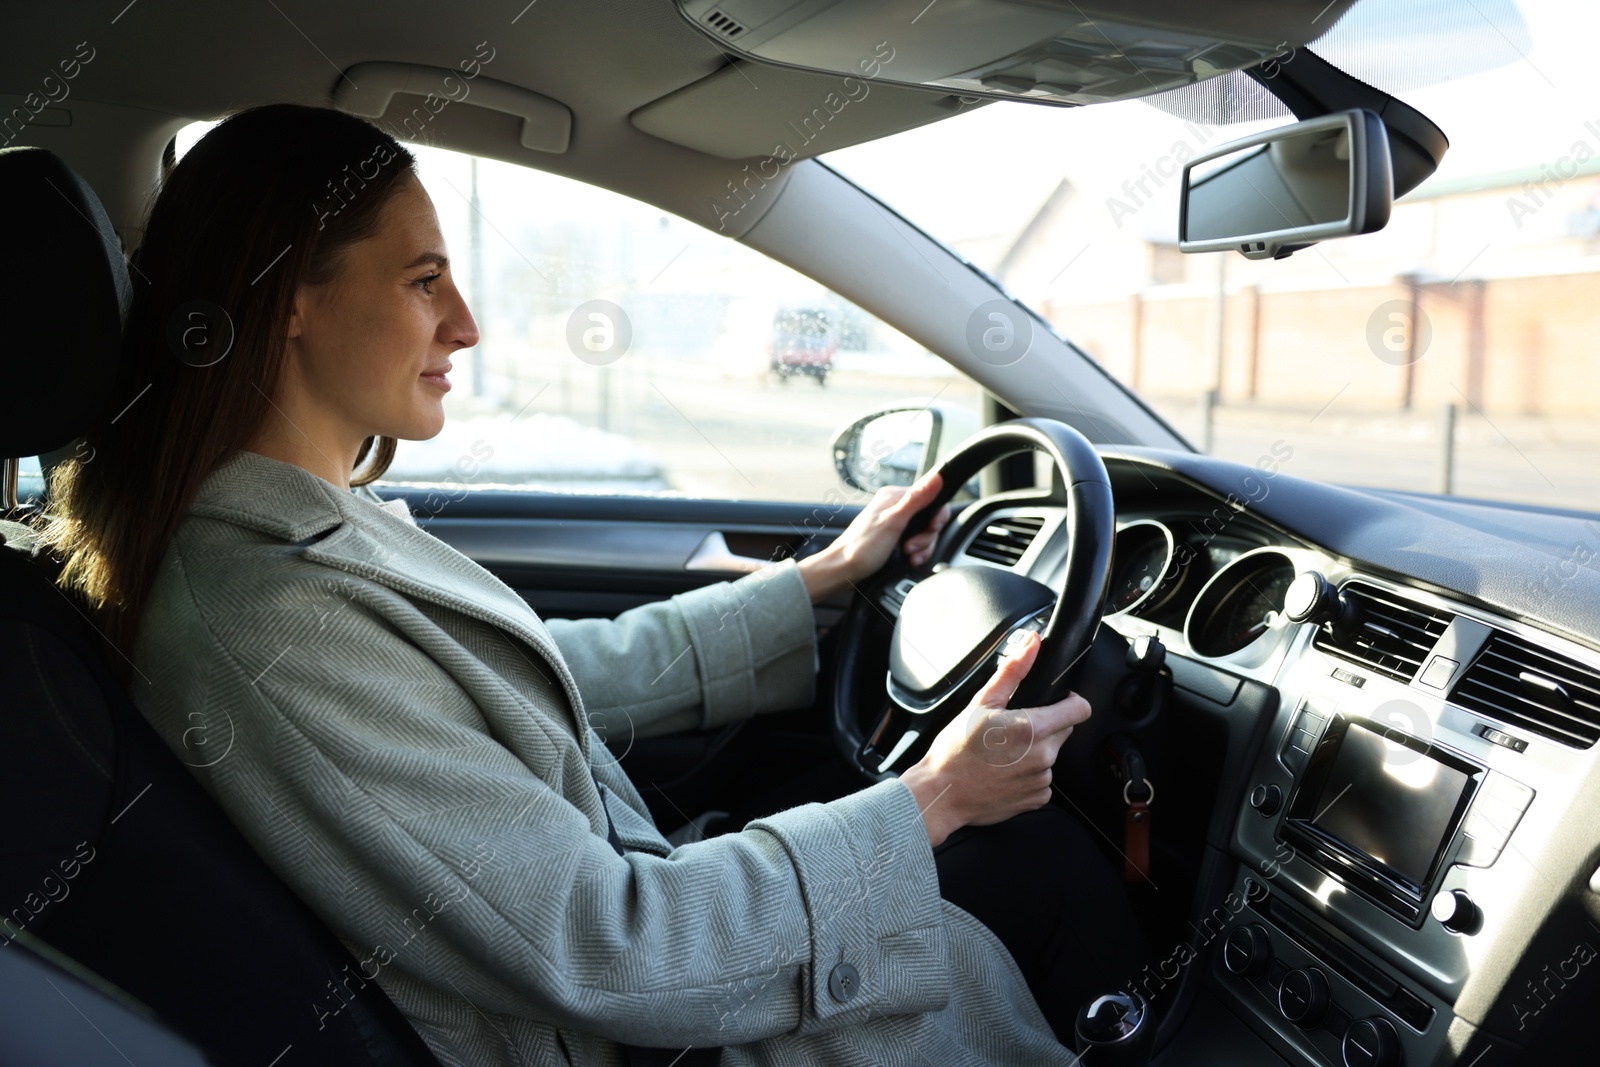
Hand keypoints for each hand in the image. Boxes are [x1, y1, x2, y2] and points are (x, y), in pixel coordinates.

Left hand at [797, 471, 951, 602]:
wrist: (843, 571)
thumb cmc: (861, 548)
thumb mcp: (893, 522)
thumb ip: (916, 499)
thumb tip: (937, 477)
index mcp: (894, 497)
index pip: (932, 498)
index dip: (936, 517)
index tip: (930, 529)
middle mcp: (896, 508)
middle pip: (930, 519)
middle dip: (925, 538)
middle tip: (910, 547)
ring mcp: (896, 524)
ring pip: (925, 534)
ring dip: (921, 548)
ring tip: (908, 556)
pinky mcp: (895, 540)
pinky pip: (917, 545)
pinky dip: (917, 554)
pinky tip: (909, 560)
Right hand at [900, 631, 1090, 846]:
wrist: (941, 793)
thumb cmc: (955, 751)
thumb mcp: (981, 703)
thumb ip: (1013, 671)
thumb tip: (1032, 644)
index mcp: (1034, 728)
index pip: (1080, 709)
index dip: (1070, 701)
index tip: (1055, 702)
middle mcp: (1044, 756)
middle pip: (1062, 731)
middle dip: (1044, 726)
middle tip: (1012, 729)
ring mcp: (1041, 780)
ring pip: (1050, 755)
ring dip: (1035, 751)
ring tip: (1003, 753)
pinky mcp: (1037, 798)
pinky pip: (1041, 779)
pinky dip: (1028, 774)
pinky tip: (1004, 772)